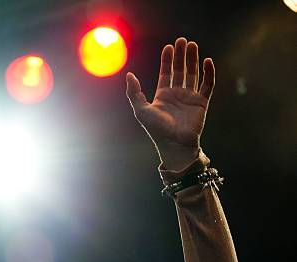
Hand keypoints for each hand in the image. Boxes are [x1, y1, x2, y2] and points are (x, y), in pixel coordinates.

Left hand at [126, 37, 214, 170]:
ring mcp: (190, 98)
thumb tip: (128, 75)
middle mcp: (177, 95)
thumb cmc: (157, 130)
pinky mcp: (202, 103)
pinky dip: (209, 73)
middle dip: (181, 55)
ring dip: (193, 60)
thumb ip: (134, 93)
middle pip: (180, 70)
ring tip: (193, 45)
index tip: (169, 47)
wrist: (174, 144)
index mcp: (163, 96)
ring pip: (193, 74)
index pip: (166, 73)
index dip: (167, 60)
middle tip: (182, 41)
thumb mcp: (141, 110)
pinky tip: (207, 61)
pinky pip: (207, 85)